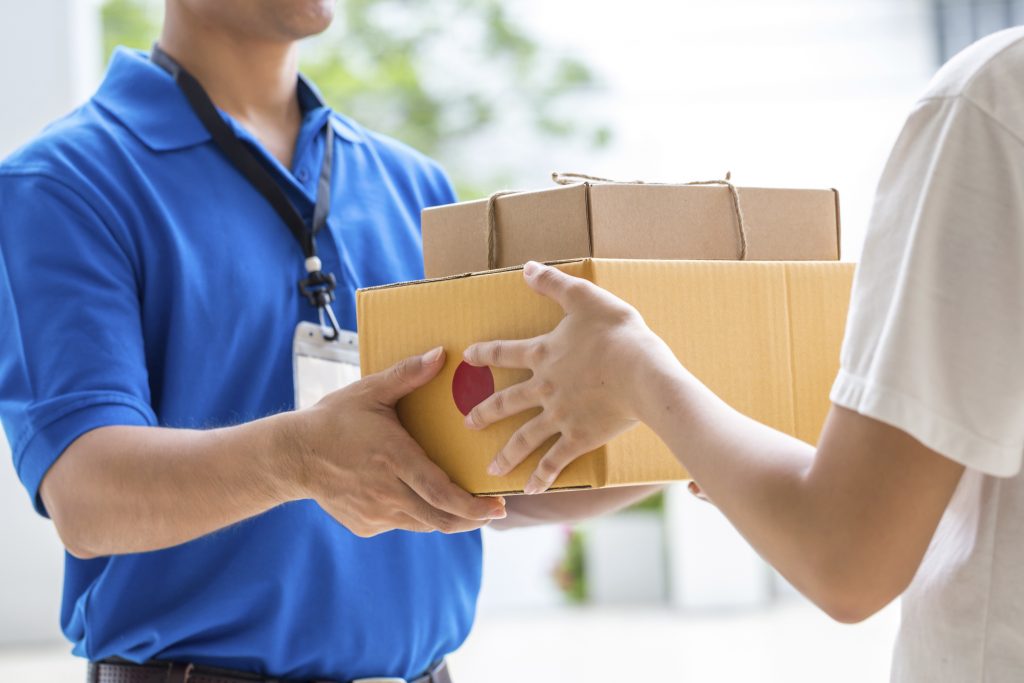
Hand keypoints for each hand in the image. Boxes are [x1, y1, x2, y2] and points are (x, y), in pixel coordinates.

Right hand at [288, 347, 506, 535]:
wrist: (291, 455)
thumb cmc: (334, 419)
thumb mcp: (370, 392)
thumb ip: (407, 375)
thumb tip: (442, 354)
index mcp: (395, 459)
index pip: (442, 494)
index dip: (473, 506)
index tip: (497, 507)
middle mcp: (387, 492)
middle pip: (440, 519)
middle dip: (472, 519)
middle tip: (493, 511)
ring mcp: (375, 513)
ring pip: (423, 524)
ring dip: (446, 517)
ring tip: (463, 505)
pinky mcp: (365, 525)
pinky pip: (400, 523)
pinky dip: (416, 514)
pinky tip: (417, 497)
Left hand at [462, 261, 681, 493]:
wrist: (641, 373)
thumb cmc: (618, 333)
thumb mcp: (585, 298)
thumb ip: (554, 284)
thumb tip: (526, 268)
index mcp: (543, 354)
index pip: (504, 352)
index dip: (484, 353)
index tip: (467, 357)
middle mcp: (543, 388)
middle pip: (506, 402)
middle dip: (485, 413)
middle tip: (468, 424)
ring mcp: (559, 416)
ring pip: (524, 438)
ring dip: (506, 454)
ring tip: (491, 469)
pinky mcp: (579, 438)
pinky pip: (554, 461)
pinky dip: (542, 477)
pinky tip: (531, 490)